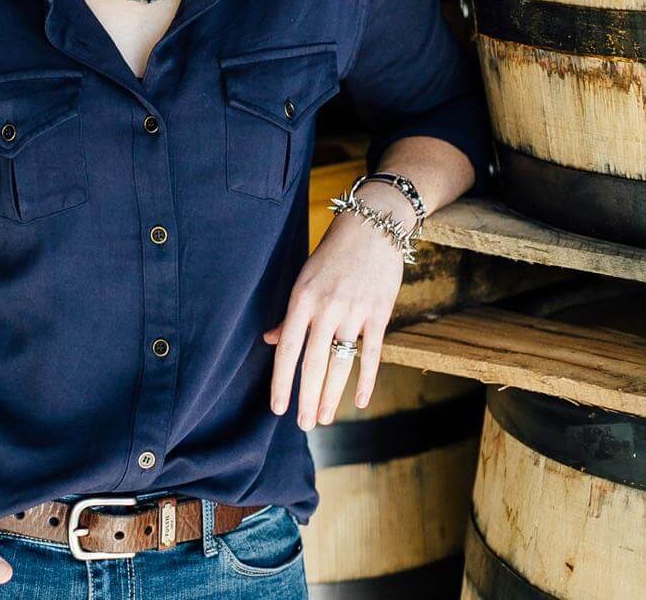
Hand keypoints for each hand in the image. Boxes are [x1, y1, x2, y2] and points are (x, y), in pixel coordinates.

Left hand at [261, 185, 413, 426]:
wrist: (374, 226)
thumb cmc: (333, 253)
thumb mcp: (305, 277)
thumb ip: (292, 313)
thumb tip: (271, 340)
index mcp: (302, 298)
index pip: (288, 349)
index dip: (282, 381)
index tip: (278, 408)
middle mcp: (327, 307)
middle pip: (314, 363)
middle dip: (308, 399)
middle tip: (304, 426)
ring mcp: (355, 311)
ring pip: (341, 364)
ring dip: (332, 396)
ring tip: (326, 419)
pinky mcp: (379, 313)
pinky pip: (371, 354)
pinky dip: (366, 380)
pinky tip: (359, 401)